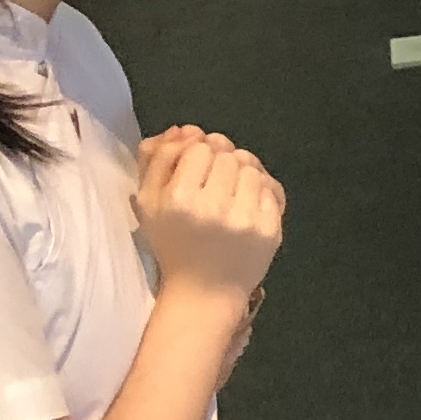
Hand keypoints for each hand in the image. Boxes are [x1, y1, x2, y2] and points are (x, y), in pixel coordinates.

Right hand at [135, 127, 284, 305]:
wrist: (205, 290)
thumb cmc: (173, 244)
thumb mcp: (148, 203)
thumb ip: (157, 160)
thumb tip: (185, 129)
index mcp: (179, 199)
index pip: (199, 149)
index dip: (199, 154)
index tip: (196, 170)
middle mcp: (214, 207)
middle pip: (228, 155)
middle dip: (221, 162)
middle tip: (215, 180)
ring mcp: (246, 219)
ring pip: (252, 168)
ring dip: (242, 173)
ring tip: (231, 191)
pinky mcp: (270, 230)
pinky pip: (271, 189)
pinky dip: (260, 191)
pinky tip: (246, 204)